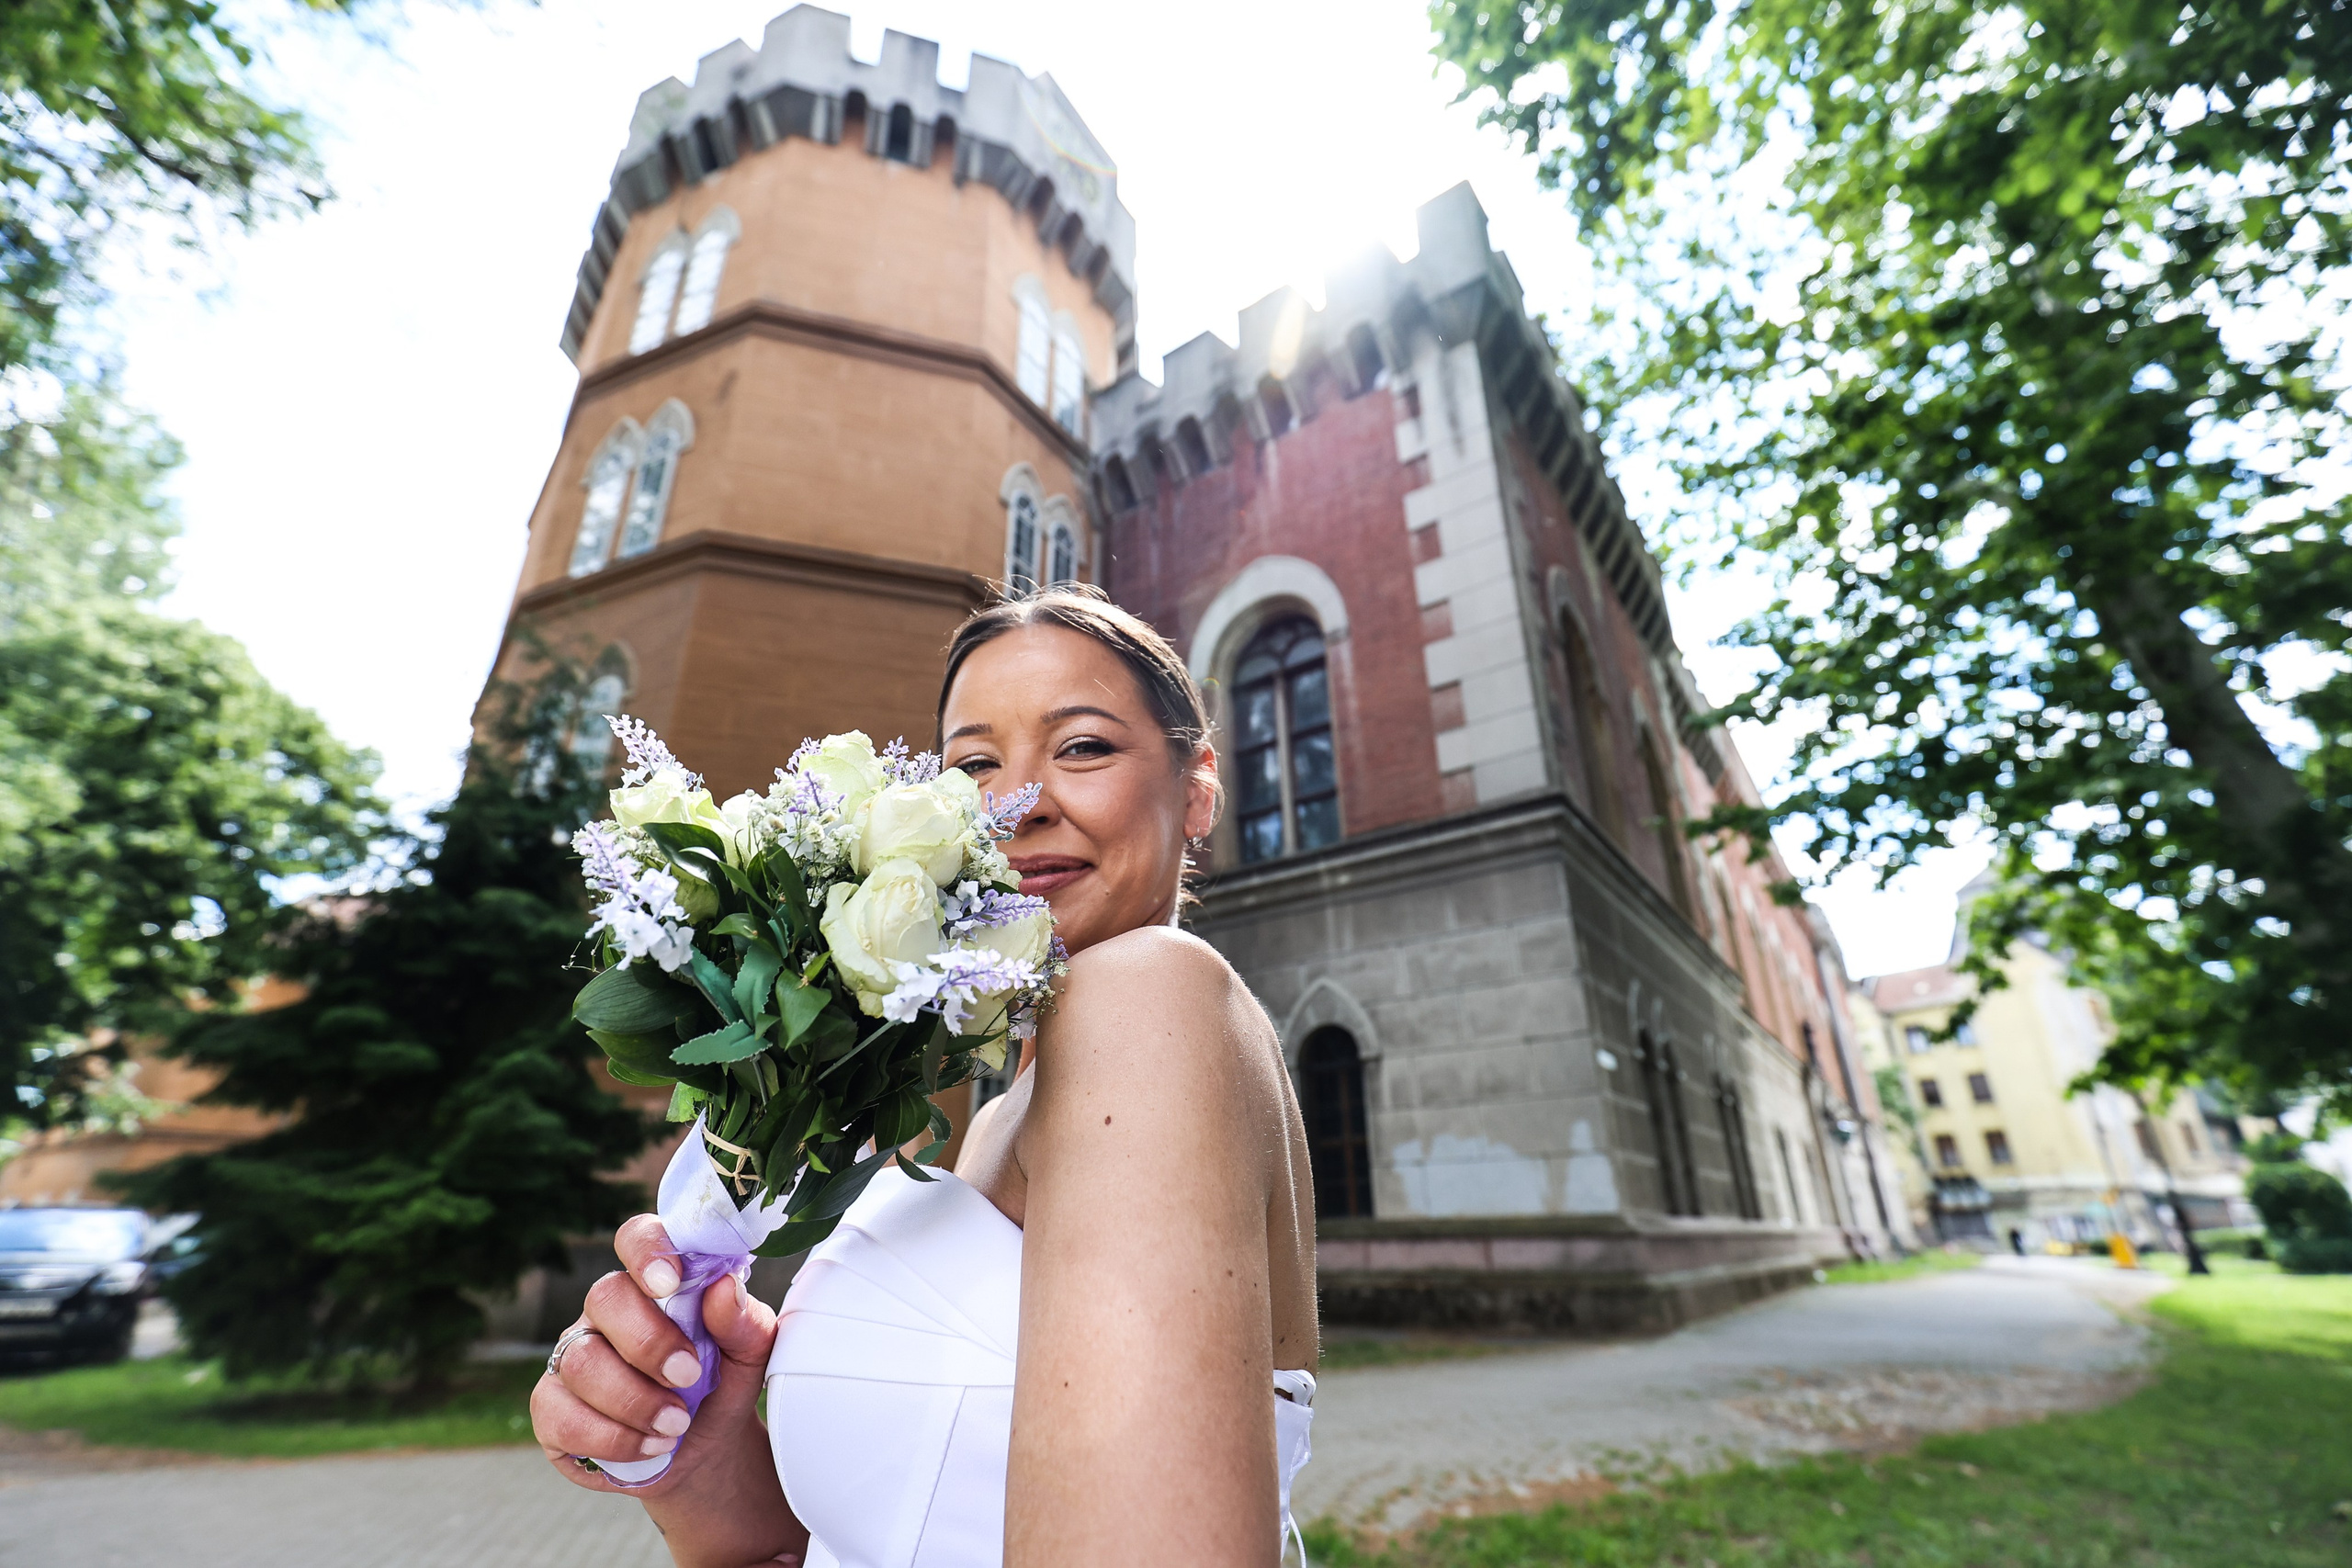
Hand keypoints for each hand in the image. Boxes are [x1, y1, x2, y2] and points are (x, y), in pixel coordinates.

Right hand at [529, 1213, 779, 1496]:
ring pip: (581, 1362)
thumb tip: (724, 1287)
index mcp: (656, 1282)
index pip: (637, 1238)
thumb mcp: (750, 1356)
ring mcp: (572, 1357)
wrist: (706, 1450)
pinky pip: (561, 1416)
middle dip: (648, 1342)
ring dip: (635, 1401)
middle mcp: (607, 1312)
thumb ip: (744, 1321)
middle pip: (604, 1298)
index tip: (671, 1281)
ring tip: (675, 1424)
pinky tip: (649, 1447)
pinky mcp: (552, 1409)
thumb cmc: (722, 1384)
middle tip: (689, 1377)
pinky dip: (612, 1438)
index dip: (648, 1251)